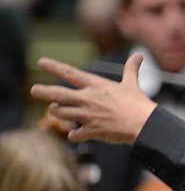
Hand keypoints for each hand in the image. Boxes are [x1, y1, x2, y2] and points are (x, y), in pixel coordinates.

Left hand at [30, 54, 156, 144]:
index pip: (70, 73)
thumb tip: (138, 55)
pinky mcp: (91, 131)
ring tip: (55, 111)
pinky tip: (75, 135)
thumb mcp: (132, 84)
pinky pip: (74, 135)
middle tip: (34, 90)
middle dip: (43, 91)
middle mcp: (88, 99)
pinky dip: (74, 135)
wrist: (143, 124)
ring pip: (61, 113)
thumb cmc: (138, 104)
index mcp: (96, 85)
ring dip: (57, 112)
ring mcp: (88, 116)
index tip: (41, 62)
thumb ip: (131, 69)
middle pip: (58, 94)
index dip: (54, 67)